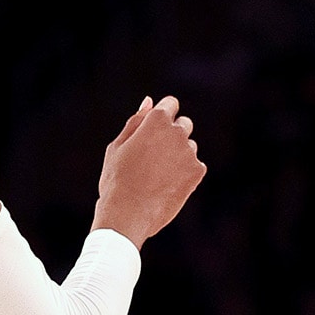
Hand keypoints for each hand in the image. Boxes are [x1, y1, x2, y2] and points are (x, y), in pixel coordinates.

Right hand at [92, 95, 206, 246]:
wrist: (128, 214)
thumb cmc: (117, 179)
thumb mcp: (117, 147)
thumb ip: (136, 121)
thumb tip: (149, 101)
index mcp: (155, 121)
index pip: (170, 103)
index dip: (162, 115)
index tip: (153, 131)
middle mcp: (177, 132)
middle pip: (183, 124)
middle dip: (171, 135)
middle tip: (152, 157)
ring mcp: (189, 152)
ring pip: (189, 147)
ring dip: (178, 155)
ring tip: (156, 176)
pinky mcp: (197, 171)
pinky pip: (194, 166)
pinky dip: (184, 173)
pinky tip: (166, 185)